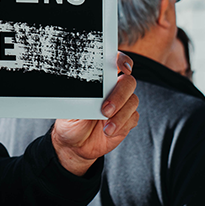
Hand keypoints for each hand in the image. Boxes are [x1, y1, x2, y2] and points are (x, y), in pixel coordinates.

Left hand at [51, 52, 138, 175]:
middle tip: (105, 109)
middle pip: (128, 82)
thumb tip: (92, 92)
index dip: (122, 60)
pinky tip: (108, 131)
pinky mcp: (127, 120)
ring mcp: (122, 104)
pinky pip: (133, 118)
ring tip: (105, 126)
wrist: (75, 145)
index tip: (123, 67)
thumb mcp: (72, 108)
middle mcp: (113, 89)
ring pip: (133, 101)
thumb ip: (85, 98)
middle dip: (119, 94)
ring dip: (120, 114)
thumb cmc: (71, 121)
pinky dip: (121, 124)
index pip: (114, 62)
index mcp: (99, 81)